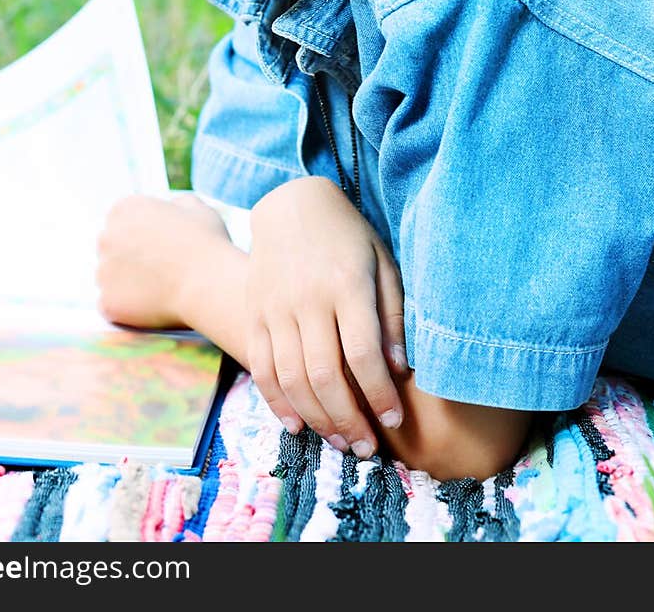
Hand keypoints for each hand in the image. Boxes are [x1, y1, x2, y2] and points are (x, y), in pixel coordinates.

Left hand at [96, 191, 228, 329]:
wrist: (209, 284)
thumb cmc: (206, 244)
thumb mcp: (196, 207)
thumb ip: (175, 204)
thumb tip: (171, 208)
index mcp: (124, 209)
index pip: (121, 220)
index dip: (141, 233)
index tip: (157, 245)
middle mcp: (106, 237)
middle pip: (111, 247)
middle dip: (129, 256)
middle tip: (158, 268)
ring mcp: (103, 271)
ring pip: (110, 278)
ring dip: (127, 282)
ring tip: (158, 288)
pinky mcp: (107, 302)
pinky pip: (112, 305)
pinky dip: (127, 307)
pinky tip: (151, 304)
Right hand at [246, 176, 408, 458]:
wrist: (289, 205)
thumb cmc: (347, 236)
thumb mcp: (381, 261)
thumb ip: (391, 313)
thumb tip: (399, 368)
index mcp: (346, 284)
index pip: (363, 354)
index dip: (380, 394)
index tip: (394, 420)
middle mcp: (307, 298)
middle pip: (325, 375)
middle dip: (349, 420)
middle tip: (366, 448)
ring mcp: (274, 307)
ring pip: (291, 378)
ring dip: (316, 419)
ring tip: (339, 441)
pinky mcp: (254, 313)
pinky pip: (261, 367)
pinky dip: (277, 402)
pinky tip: (297, 424)